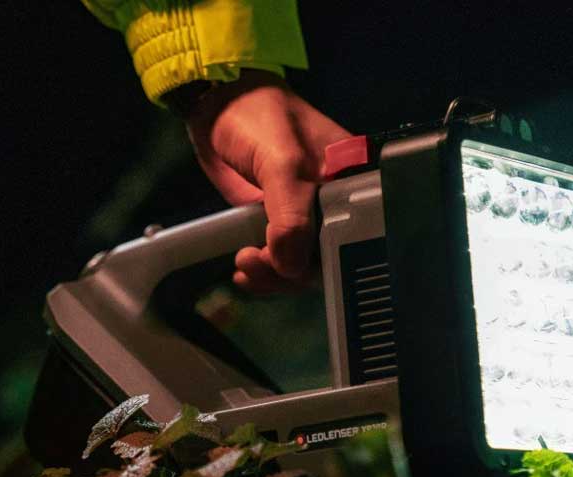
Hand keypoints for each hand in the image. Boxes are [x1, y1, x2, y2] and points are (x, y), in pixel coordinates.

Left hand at [184, 70, 350, 292]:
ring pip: (302, 264)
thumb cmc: (258, 118)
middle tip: (257, 263)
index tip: (293, 266)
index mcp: (353, 181)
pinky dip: (264, 270)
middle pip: (329, 257)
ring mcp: (307, 214)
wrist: (217, 105)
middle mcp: (336, 202)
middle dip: (292, 271)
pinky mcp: (280, 222)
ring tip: (245, 262)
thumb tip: (291, 268)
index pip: (355, 238)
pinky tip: (246, 269)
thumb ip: (290, 215)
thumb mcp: (281, 163)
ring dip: (273, 274)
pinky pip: (281, 259)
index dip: (328, 260)